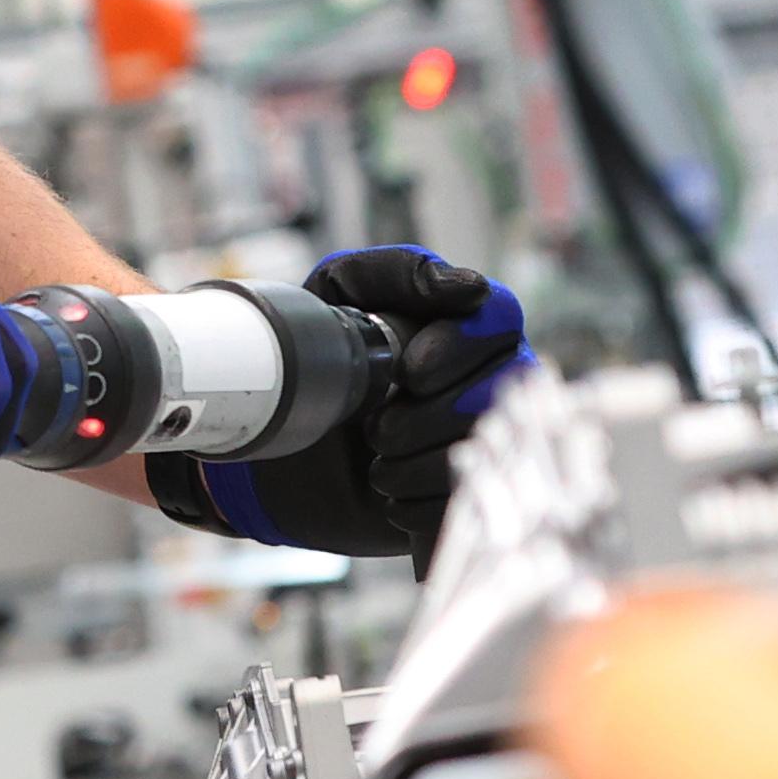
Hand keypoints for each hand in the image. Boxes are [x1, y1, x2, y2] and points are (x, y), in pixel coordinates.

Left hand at [153, 247, 530, 557]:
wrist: (277, 447)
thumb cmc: (313, 355)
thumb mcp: (339, 293)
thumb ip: (399, 272)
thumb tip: (469, 287)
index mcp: (465, 324)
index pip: (500, 316)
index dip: (462, 344)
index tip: (410, 370)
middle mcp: (489, 379)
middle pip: (498, 390)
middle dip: (429, 415)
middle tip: (376, 426)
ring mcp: (482, 442)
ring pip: (484, 451)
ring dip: (418, 464)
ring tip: (376, 463)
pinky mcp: (463, 500)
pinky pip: (464, 505)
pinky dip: (417, 506)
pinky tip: (388, 497)